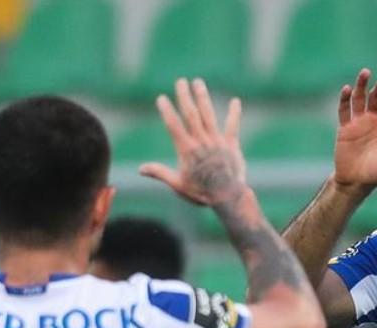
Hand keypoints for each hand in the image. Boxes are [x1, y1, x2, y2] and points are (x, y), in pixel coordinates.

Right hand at [141, 78, 245, 206]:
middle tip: (180, 81)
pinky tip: (236, 101)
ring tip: (198, 82)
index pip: (173, 126)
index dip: (167, 111)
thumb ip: (160, 173)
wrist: (227, 196)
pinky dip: (234, 114)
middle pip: (191, 114)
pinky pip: (232, 126)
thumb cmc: (201, 192)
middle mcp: (201, 141)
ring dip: (203, 97)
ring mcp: (217, 141)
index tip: (161, 98)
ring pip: (208, 115)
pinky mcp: (231, 144)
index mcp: (186, 150)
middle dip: (185, 97)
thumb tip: (140, 169)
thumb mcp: (178, 184)